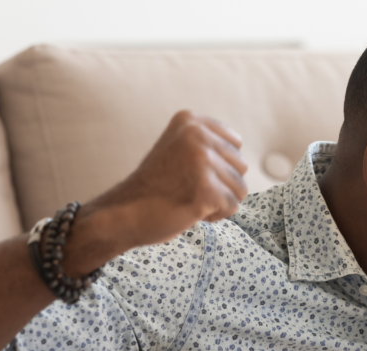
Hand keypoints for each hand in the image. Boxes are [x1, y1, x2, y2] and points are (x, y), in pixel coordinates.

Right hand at [83, 110, 248, 251]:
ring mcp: (201, 160)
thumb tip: (242, 160)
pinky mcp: (206, 187)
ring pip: (240, 188)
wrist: (124, 213)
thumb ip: (209, 145)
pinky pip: (232, 206)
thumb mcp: (180, 149)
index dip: (220, 165)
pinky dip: (216, 214)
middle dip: (222, 184)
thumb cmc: (156, 186)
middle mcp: (197, 134)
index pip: (236, 144)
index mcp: (190, 120)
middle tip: (189, 188)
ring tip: (189, 197)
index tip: (191, 171)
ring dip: (220, 201)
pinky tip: (191, 209)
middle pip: (241, 166)